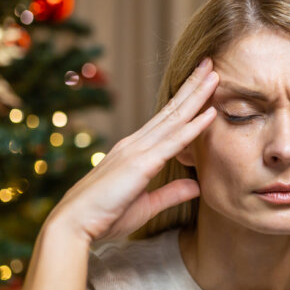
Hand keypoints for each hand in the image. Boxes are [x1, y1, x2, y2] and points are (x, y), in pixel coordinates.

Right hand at [45, 58, 218, 243]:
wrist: (74, 224)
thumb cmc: (104, 216)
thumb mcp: (146, 205)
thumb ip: (170, 193)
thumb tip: (196, 185)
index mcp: (135, 151)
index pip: (166, 121)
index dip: (185, 101)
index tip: (202, 84)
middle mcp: (136, 144)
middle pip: (172, 110)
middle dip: (193, 86)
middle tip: (210, 64)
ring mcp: (138, 150)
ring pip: (175, 118)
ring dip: (197, 96)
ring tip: (214, 74)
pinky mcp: (141, 164)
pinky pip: (174, 142)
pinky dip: (194, 127)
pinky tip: (210, 113)